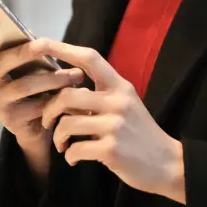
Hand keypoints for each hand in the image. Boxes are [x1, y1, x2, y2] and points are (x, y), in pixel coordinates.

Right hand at [0, 25, 84, 148]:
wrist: (36, 123)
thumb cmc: (31, 82)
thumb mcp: (26, 63)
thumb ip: (24, 46)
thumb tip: (30, 33)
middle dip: (24, 51)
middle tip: (45, 44)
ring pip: (24, 85)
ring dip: (53, 78)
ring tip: (75, 75)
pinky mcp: (10, 119)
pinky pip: (36, 106)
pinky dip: (56, 98)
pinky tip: (71, 95)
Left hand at [33, 39, 185, 203]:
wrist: (167, 164)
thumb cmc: (139, 133)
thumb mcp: (124, 106)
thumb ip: (98, 96)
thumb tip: (62, 90)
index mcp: (120, 86)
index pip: (90, 58)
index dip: (62, 48)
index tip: (38, 42)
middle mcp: (118, 101)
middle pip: (67, 95)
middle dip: (50, 110)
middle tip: (47, 122)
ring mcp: (115, 126)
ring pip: (67, 123)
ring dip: (58, 136)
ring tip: (62, 144)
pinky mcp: (111, 150)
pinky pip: (75, 149)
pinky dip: (69, 156)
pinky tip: (74, 158)